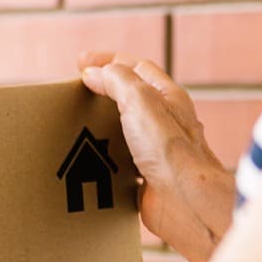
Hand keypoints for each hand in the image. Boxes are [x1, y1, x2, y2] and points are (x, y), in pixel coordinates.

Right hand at [79, 51, 235, 261]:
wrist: (185, 200)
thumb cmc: (170, 149)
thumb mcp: (139, 100)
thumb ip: (115, 80)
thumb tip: (94, 74)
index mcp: (167, 97)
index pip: (135, 68)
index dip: (108, 61)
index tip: (81, 62)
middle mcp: (164, 122)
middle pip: (129, 98)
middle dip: (102, 92)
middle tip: (77, 91)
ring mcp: (155, 151)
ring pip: (124, 131)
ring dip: (101, 127)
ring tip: (76, 124)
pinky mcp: (146, 178)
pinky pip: (120, 165)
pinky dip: (103, 160)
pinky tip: (88, 161)